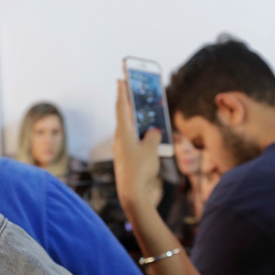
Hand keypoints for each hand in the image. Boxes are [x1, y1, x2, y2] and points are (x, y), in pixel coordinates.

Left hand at [113, 80, 163, 215]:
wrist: (133, 195)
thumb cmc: (140, 170)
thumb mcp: (151, 149)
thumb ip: (153, 136)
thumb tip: (153, 132)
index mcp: (123, 132)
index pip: (122, 107)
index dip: (122, 92)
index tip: (121, 79)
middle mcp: (120, 139)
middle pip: (126, 117)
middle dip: (132, 105)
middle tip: (136, 92)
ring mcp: (123, 150)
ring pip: (132, 130)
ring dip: (140, 122)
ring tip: (149, 114)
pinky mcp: (128, 159)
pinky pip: (136, 142)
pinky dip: (143, 136)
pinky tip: (152, 137)